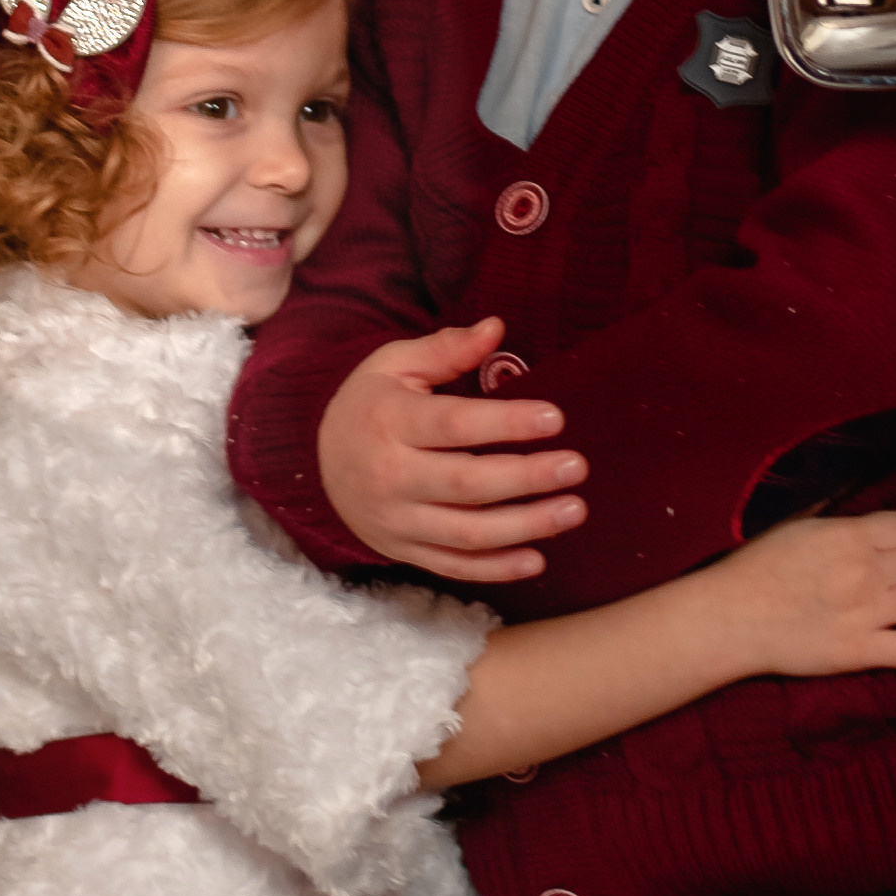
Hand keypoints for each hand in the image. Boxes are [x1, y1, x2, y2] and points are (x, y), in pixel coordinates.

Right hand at [318, 317, 587, 583]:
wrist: (318, 462)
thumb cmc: (372, 404)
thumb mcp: (395, 365)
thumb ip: (446, 349)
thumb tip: (496, 327)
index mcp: (389, 422)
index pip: (454, 425)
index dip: (506, 422)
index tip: (555, 417)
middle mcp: (390, 476)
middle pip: (466, 483)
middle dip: (527, 477)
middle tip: (576, 466)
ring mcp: (396, 521)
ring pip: (466, 532)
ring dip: (525, 526)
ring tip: (573, 509)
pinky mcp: (404, 551)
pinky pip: (454, 567)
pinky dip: (496, 569)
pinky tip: (538, 559)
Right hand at [710, 510, 895, 678]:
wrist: (729, 618)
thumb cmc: (758, 569)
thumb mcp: (800, 529)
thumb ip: (844, 527)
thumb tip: (875, 528)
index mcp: (849, 536)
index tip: (891, 553)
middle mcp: (864, 571)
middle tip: (894, 583)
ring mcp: (864, 613)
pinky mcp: (858, 652)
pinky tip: (889, 643)